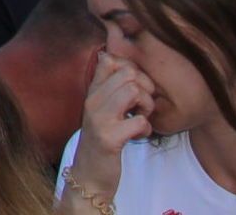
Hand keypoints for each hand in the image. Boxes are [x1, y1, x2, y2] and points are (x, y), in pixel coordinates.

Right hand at [76, 49, 155, 171]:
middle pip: (128, 73)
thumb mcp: (101, 110)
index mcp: (92, 92)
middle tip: (141, 107)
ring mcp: (99, 119)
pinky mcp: (109, 139)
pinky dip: (146, 129)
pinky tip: (138, 136)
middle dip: (144, 88)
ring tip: (140, 119)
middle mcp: (92, 101)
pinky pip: (140, 122)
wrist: (89, 175)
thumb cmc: (102, 140)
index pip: (109, 60)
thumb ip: (109, 87)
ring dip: (146, 107)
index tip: (135, 88)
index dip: (131, 69)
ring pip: (134, 91)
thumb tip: (114, 59)